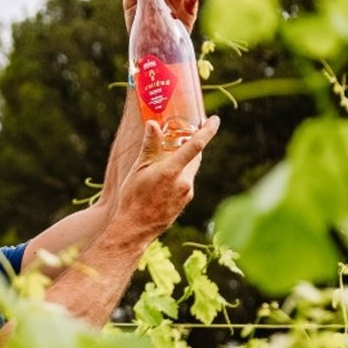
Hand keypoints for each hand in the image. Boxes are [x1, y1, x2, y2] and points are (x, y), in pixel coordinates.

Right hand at [114, 115, 219, 239]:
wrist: (135, 228)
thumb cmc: (133, 197)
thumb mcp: (138, 168)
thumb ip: (150, 145)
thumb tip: (153, 123)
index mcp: (172, 170)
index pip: (196, 145)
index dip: (208, 130)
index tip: (215, 119)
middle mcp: (184, 182)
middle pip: (195, 156)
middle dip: (193, 144)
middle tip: (187, 132)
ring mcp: (186, 194)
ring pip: (189, 170)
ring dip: (183, 160)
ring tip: (168, 155)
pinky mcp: (184, 202)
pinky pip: (185, 182)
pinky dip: (180, 174)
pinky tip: (164, 177)